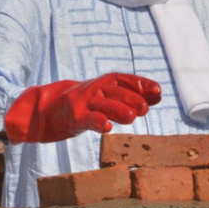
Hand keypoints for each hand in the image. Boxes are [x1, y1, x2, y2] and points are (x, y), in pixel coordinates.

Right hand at [4, 73, 161, 143]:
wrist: (49, 108)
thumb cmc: (87, 103)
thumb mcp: (108, 97)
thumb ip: (131, 96)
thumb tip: (158, 95)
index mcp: (104, 83)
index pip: (125, 79)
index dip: (141, 84)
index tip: (158, 90)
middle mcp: (95, 89)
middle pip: (115, 90)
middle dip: (132, 97)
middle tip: (145, 108)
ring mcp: (84, 102)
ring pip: (103, 104)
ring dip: (118, 108)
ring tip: (132, 116)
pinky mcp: (74, 117)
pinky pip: (87, 119)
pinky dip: (97, 122)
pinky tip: (107, 127)